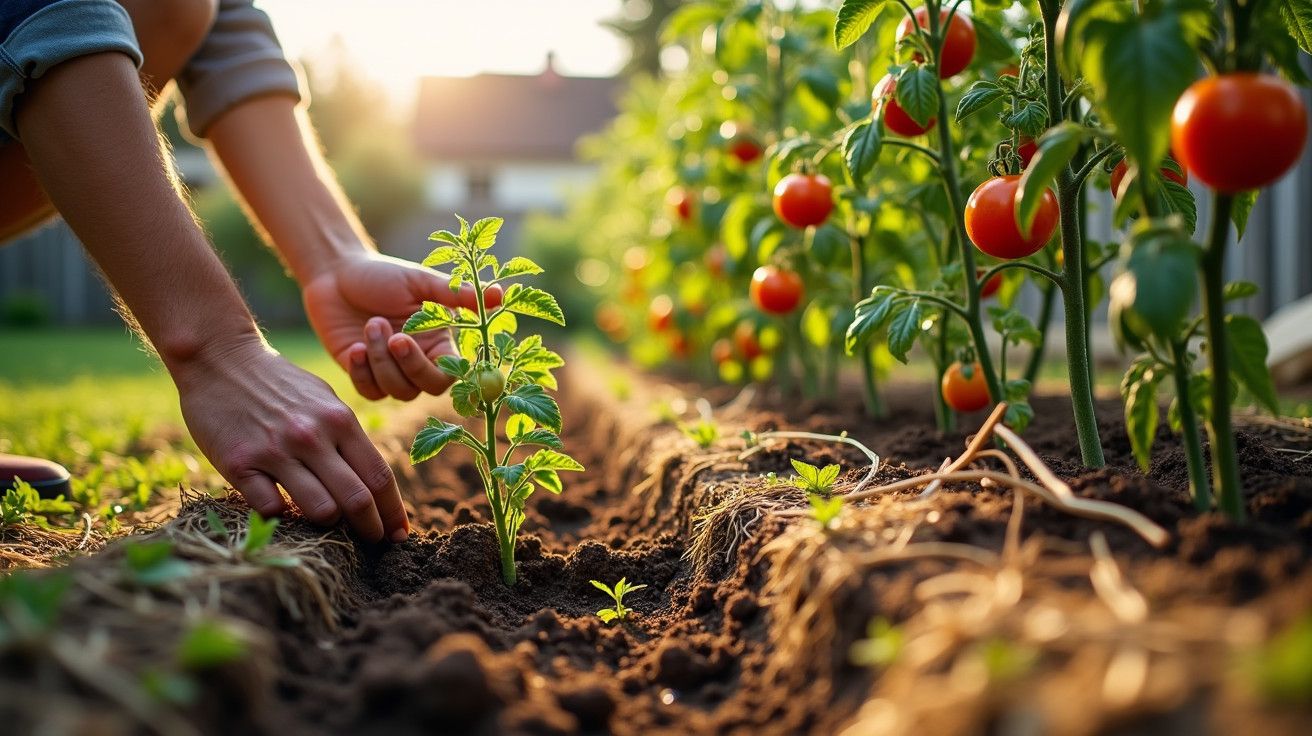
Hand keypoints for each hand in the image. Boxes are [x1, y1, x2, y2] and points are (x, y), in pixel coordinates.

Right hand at [172, 335, 407, 541]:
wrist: (220, 358)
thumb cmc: (280, 383)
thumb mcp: (325, 401)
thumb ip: (348, 438)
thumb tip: (373, 483)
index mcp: (340, 421)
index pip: (379, 476)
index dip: (393, 512)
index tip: (399, 534)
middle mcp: (312, 437)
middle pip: (357, 500)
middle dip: (371, 530)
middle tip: (373, 543)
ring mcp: (275, 451)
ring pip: (320, 510)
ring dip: (327, 525)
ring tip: (325, 524)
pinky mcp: (238, 463)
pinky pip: (270, 508)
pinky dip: (280, 515)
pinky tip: (280, 507)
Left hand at [302, 252, 500, 400]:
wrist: (336, 275)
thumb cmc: (382, 275)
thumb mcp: (420, 282)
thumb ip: (458, 293)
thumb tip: (501, 294)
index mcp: (439, 339)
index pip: (454, 370)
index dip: (445, 367)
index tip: (425, 342)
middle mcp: (419, 359)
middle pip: (429, 387)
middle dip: (411, 366)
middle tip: (395, 336)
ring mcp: (391, 370)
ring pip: (398, 391)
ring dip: (382, 359)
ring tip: (370, 324)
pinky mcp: (364, 375)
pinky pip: (370, 391)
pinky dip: (362, 372)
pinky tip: (354, 346)